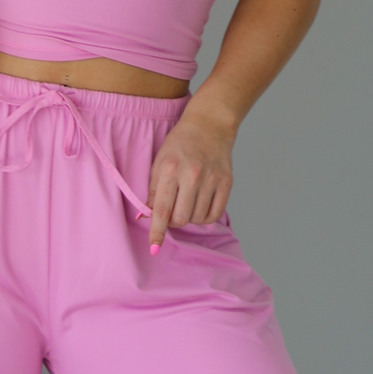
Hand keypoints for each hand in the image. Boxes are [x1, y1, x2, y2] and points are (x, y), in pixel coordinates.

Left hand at [145, 100, 236, 251]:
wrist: (209, 125)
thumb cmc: (179, 144)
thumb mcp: (159, 163)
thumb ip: (153, 191)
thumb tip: (146, 218)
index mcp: (170, 169)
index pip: (162, 209)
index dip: (157, 231)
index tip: (154, 248)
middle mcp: (191, 175)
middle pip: (181, 219)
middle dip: (173, 222)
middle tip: (173, 211)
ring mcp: (211, 179)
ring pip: (197, 219)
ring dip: (189, 217)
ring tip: (187, 202)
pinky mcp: (226, 182)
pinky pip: (214, 214)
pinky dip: (205, 216)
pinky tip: (200, 205)